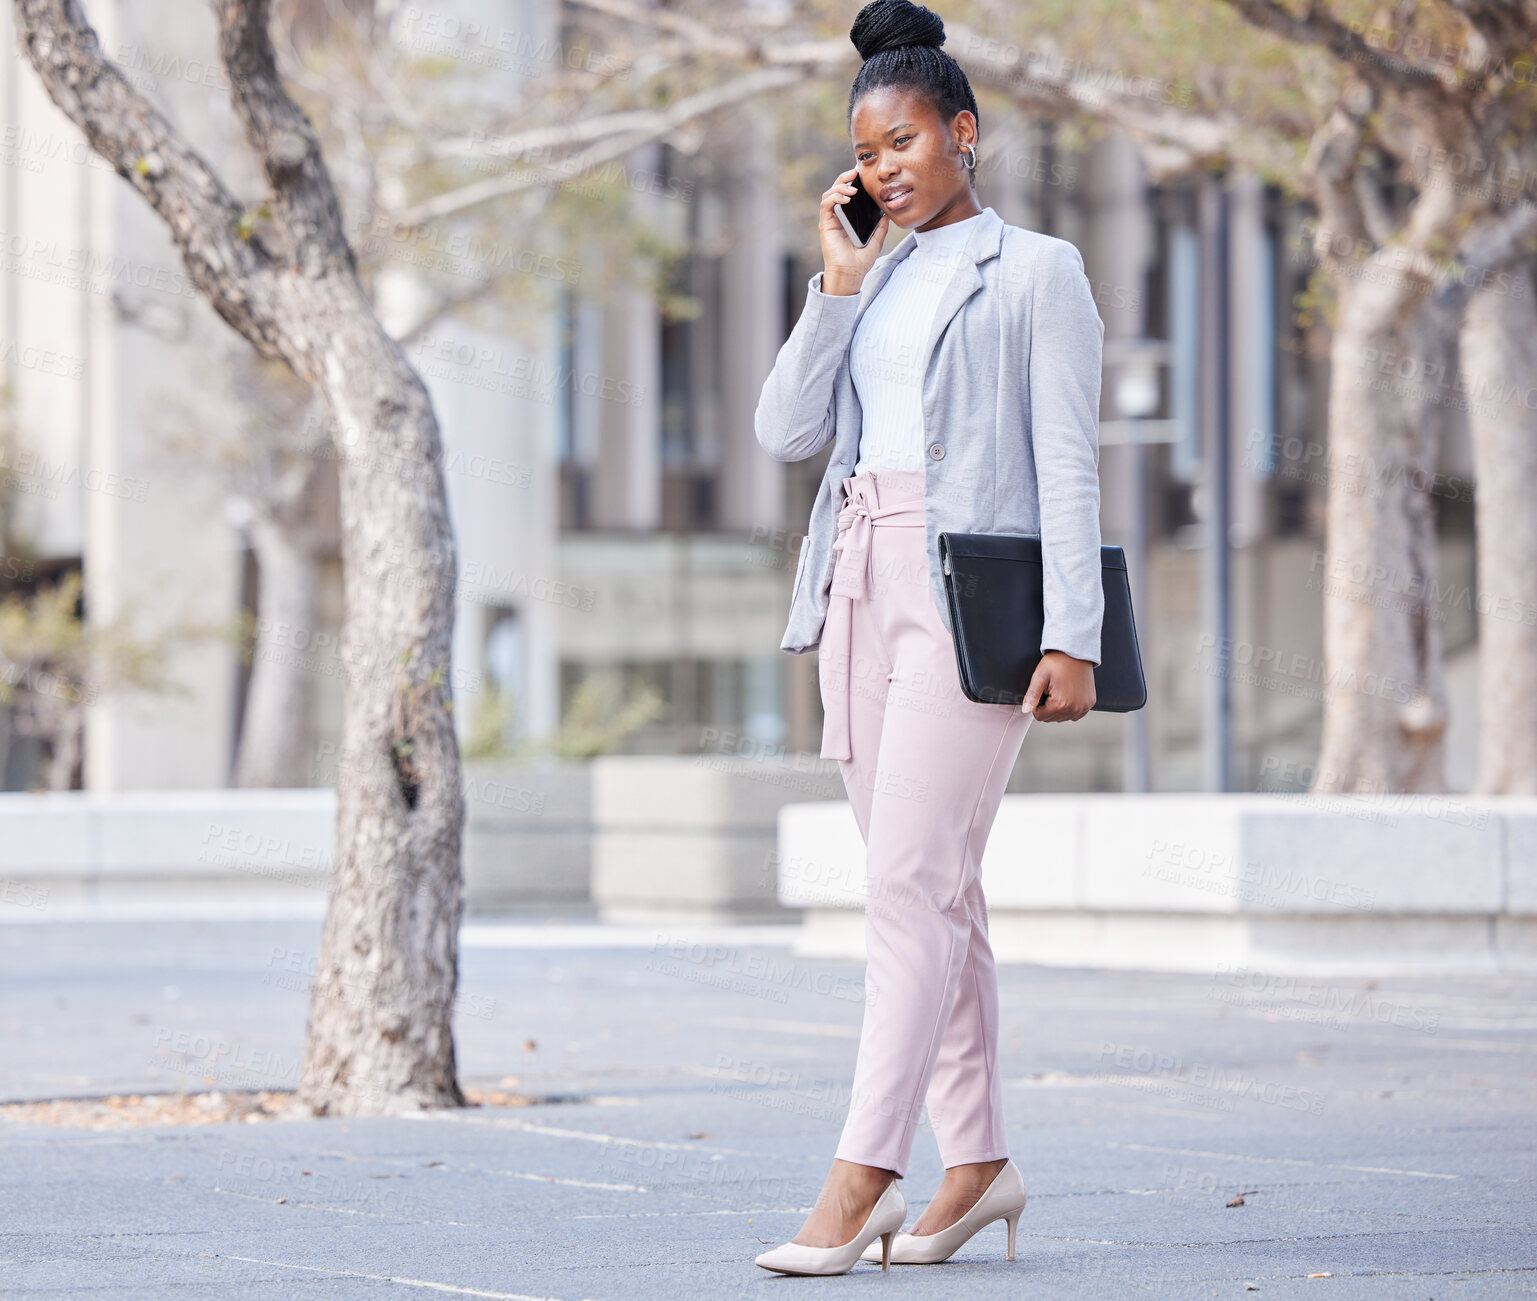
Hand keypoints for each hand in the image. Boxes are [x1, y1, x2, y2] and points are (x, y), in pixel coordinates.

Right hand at [818, 167, 888, 294]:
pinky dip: (835, 197)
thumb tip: (887, 211)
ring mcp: (830, 220)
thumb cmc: (861, 260)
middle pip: (837, 189)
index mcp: (848, 218)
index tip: (862, 174)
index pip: (847, 194)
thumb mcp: (877, 239)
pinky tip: (846, 198)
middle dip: (844, 177)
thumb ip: (881, 225)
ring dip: (840, 186)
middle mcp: (837, 217)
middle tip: (855, 171)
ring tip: (853, 188)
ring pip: (829, 194)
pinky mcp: (825, 225)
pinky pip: (826, 204)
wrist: (851, 274)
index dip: (852, 181)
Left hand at [1020, 651, 1095, 721]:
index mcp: (1061, 704)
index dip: (1037, 704)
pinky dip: (1069, 707)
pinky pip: (1075, 714)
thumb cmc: (1057, 662)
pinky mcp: (1089, 703)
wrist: (1076, 652)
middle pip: (1051, 718)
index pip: (1040, 716)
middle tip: (1051, 689)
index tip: (1042, 691)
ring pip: (1062, 717)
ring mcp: (1084, 707)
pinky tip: (1068, 694)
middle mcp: (1075, 708)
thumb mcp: (1040, 676)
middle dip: (1047, 706)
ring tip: (1060, 690)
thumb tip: (1025, 710)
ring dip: (1058, 707)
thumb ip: (1032, 695)